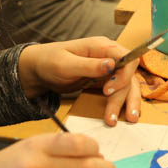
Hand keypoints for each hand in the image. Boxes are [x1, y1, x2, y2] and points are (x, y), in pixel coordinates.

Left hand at [18, 37, 142, 125]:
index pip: (126, 58)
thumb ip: (89, 65)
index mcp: (101, 47)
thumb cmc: (49, 61)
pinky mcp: (103, 80)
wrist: (38, 70)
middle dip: (127, 95)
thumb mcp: (65, 64)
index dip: (124, 75)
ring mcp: (107, 69)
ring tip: (126, 120)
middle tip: (122, 115)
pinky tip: (121, 115)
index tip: (109, 90)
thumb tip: (111, 65)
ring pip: (126, 85)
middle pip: (129, 75)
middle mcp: (108, 57)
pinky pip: (118, 91)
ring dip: (127, 102)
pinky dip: (121, 103)